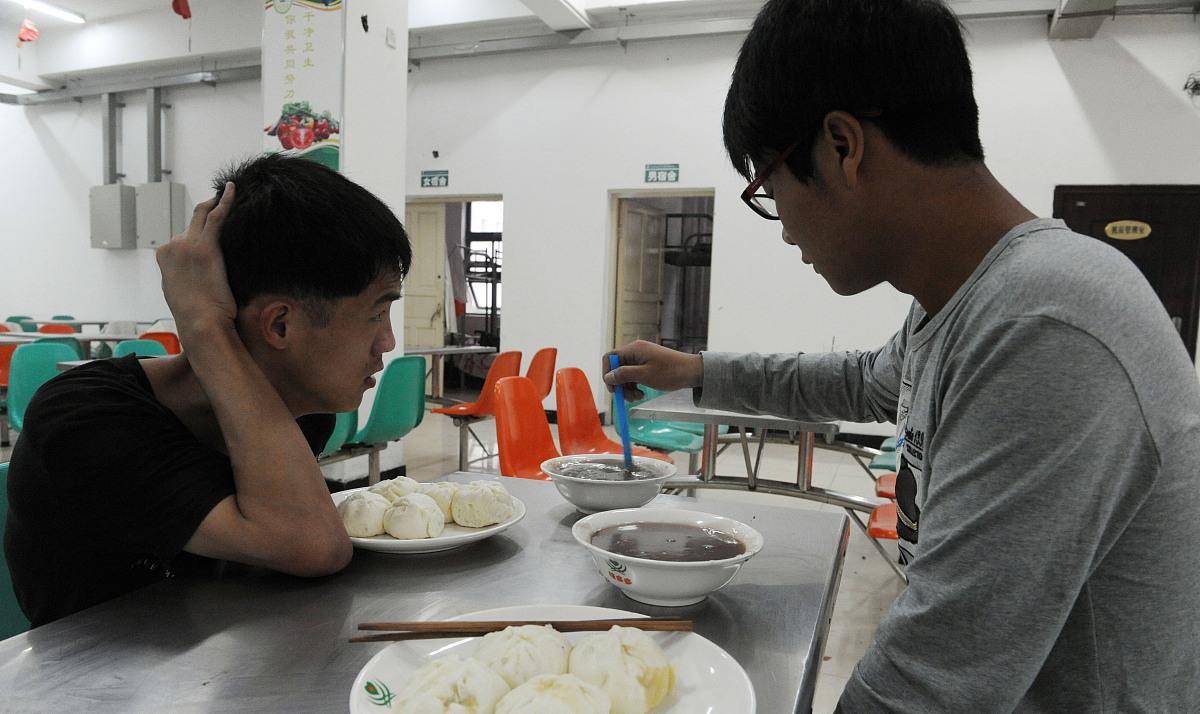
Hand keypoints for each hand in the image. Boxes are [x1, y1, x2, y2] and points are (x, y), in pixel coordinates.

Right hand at [156, 183, 237, 335]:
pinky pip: (217, 215)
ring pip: (203, 214)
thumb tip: (193, 276)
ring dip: (215, 202)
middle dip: (205, 211)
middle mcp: (172, 247)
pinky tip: (233, 190)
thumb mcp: (181, 292)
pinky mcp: (206, 246)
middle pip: (192, 222)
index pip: (181, 236)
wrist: (201, 323)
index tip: (208, 227)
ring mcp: (188, 244)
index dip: (196, 231)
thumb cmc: (196, 316)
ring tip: (228, 193)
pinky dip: (225, 200)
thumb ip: (183, 276)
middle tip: (219, 201)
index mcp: (164, 257)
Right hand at [602, 340, 703, 400]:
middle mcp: (636, 351)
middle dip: (620, 384)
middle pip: (617, 367)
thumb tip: (608, 376)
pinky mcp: (647, 365)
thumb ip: (624, 375)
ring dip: (628, 388)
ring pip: (625, 374)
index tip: (613, 388)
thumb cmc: (671, 372)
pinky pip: (634, 375)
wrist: (692, 372)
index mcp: (634, 349)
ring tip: (638, 397)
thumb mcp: (645, 375)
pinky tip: (642, 393)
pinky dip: (635, 385)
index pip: (610, 357)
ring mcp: (642, 358)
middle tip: (627, 398)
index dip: (607, 373)